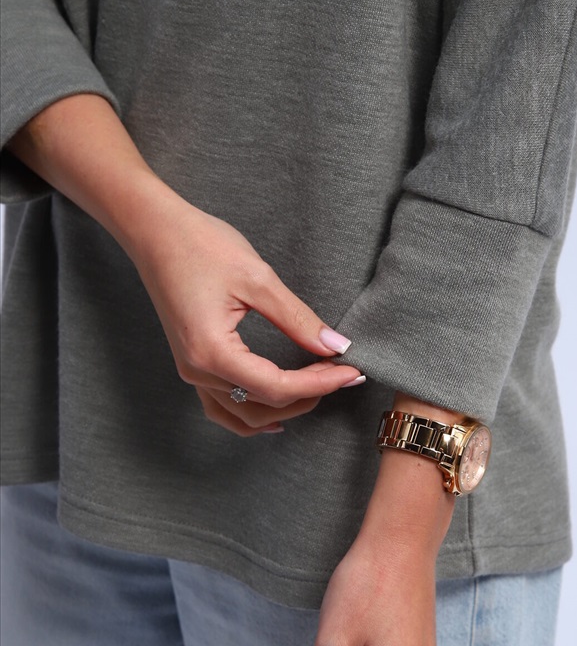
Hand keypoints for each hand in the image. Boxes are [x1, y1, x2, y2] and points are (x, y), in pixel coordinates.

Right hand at [6, 94, 364, 435]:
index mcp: (212, 352)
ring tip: (318, 387)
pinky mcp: (191, 363)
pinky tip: (277, 413)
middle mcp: (197, 371)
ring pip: (243, 414)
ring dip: (284, 408)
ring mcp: (191, 371)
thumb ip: (298, 319)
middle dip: (309, 395)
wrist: (154, 230)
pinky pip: (222, 407)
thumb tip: (335, 346)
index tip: (353, 372)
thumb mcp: (257, 278)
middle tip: (343, 373)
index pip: (278, 387)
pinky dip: (252, 415)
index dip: (321, 383)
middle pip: (263, 405)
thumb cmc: (200, 245)